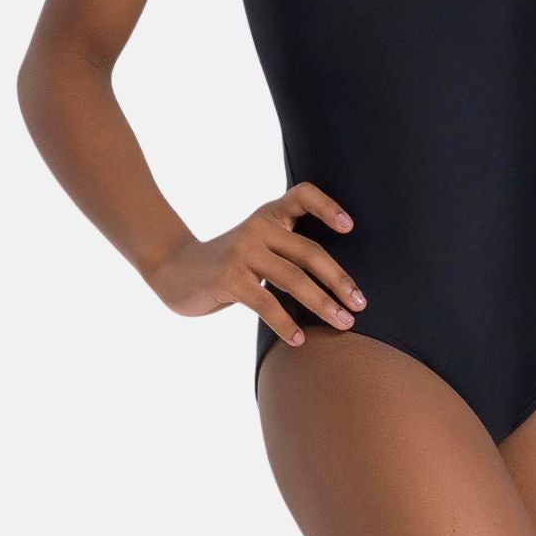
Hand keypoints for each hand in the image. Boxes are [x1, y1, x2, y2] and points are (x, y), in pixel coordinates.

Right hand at [146, 182, 366, 343]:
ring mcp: (242, 252)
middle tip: (360, 304)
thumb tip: (338, 280)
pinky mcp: (228, 278)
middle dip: (339, 280)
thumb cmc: (229, 263)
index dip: (328, 207)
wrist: (175, 269)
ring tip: (343, 323)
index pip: (303, 195)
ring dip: (323, 304)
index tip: (350, 227)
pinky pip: (266, 303)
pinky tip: (299, 340)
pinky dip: (286, 324)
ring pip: (293, 279)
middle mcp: (258, 227)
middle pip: (309, 251)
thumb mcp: (257, 244)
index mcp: (269, 215)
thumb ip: (287, 249)